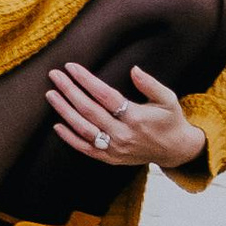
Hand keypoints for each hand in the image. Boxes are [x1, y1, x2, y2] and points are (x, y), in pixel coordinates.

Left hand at [44, 60, 206, 172]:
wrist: (175, 151)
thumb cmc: (170, 120)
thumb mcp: (168, 99)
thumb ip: (150, 84)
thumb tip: (134, 69)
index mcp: (137, 117)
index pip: (105, 95)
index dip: (86, 80)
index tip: (71, 67)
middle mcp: (123, 134)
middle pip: (89, 110)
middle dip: (69, 91)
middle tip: (54, 75)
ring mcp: (115, 149)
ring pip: (83, 129)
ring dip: (64, 111)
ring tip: (51, 94)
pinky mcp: (110, 158)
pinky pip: (85, 149)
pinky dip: (69, 138)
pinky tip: (57, 125)